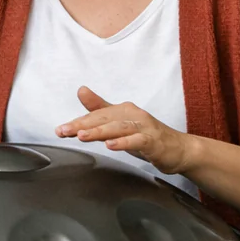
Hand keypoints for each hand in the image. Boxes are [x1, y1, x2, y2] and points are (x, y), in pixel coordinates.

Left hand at [55, 86, 193, 174]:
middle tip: (64, 131)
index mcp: (123, 110)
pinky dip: (124, 143)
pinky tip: (111, 145)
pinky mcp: (154, 142)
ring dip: (100, 131)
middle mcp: (133, 115)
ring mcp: (145, 127)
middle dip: (82, 125)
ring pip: (119, 128)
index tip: (60, 129)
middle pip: (104, 119)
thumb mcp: (120, 123)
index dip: (77, 121)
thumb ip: (100, 109)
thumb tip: (81, 90)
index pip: (96, 115)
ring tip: (81, 135)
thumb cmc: (147, 135)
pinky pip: (138, 141)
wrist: (179, 149)